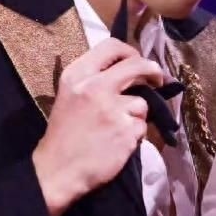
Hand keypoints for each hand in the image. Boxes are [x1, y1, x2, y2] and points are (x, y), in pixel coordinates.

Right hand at [31, 37, 163, 215]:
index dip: (131, 52)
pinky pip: (142, 126)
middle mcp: (96, 87)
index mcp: (78, 75)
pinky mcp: (125, 131)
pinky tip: (118, 142)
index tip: (137, 61)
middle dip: (153, 72)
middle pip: (137, 66)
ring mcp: (112, 109)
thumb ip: (94, 79)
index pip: (112, 46)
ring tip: (117, 128)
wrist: (58, 170)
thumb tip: (128, 69)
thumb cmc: (64, 134)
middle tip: (158, 81)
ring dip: (136, 116)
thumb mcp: (70, 95)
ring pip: (142, 103)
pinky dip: (135, 135)